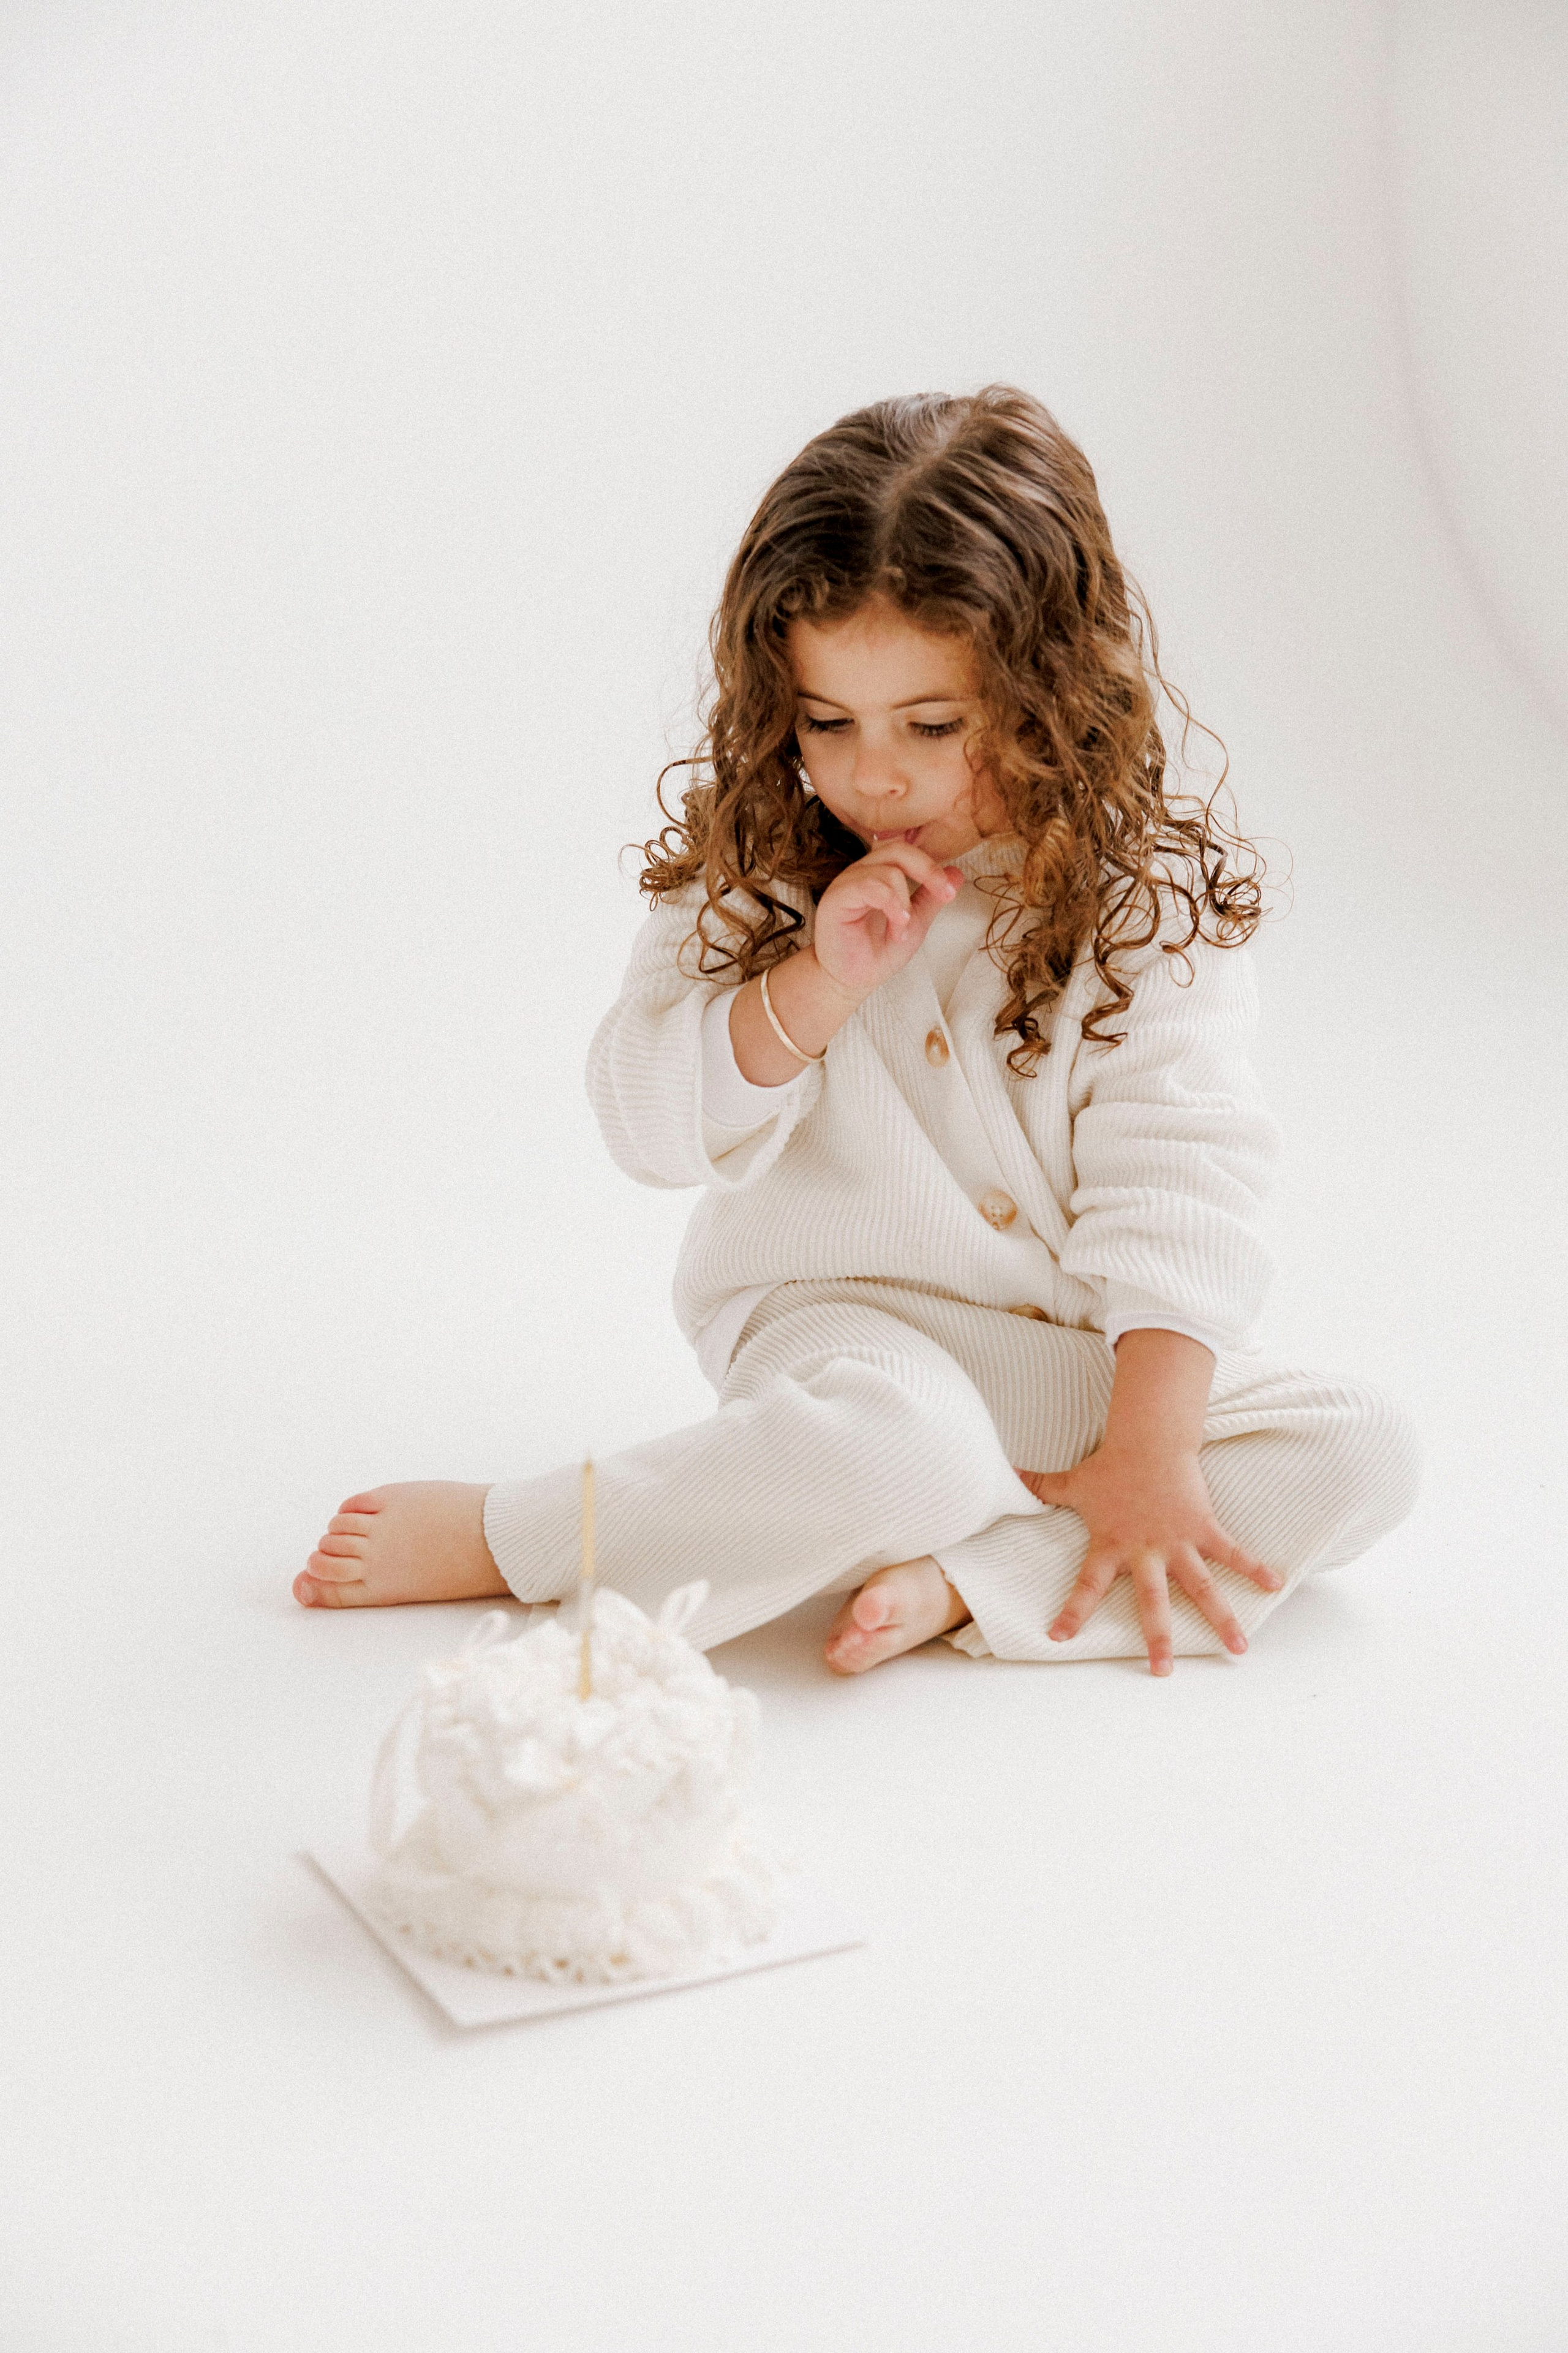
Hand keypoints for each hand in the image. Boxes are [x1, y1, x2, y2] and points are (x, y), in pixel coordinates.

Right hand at [812, 838, 963, 996]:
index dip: (932, 865)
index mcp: (879, 872)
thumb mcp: (915, 922)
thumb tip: (957, 874)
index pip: (907, 850)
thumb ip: (932, 897)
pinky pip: (868, 885)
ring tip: (903, 929)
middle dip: (928, 870)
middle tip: (944, 895)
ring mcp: (847, 882)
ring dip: (904, 901)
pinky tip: (896, 927)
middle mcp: (862, 872)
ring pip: (887, 870)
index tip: (949, 891)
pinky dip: (890, 905)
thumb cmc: (878, 952)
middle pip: (898, 850)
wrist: (853, 981)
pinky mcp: (836, 898)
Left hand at [1015, 1445, 1284, 1675]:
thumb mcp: (1073, 1480)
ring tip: (1239, 1649)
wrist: (1148, 1439)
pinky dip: (1254, 1567)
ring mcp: (1176, 1542)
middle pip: (1151, 1602)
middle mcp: (1145, 1552)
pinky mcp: (1203, 1527)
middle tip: (1161, 1672)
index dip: (1072, 1611)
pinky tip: (1275, 1584)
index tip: (1058, 1637)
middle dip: (1156, 1639)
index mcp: (1111, 1546)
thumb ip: (1041, 1485)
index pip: (1086, 1586)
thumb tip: (1007, 1473)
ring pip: (1201, 1588)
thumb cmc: (1111, 1464)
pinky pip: (1232, 1551)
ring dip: (1221, 1619)